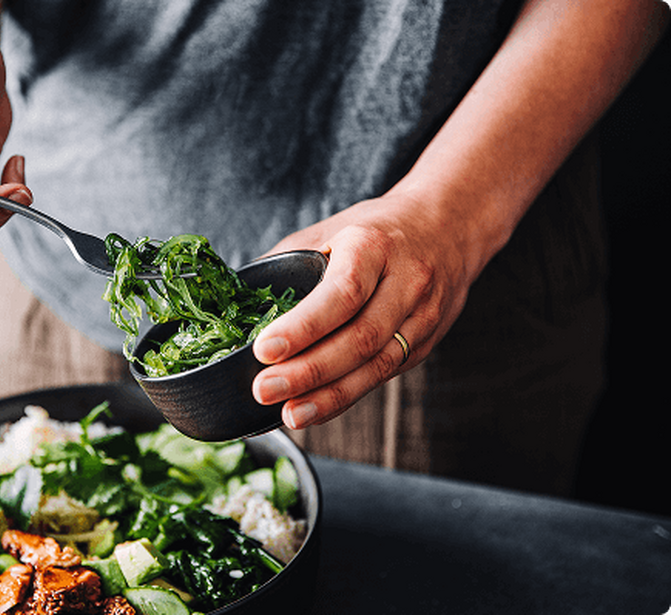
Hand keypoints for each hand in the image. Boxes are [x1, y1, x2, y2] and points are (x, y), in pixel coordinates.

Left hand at [251, 189, 475, 428]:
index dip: (303, 326)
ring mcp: (422, 316)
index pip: (342, 293)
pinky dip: (346, 396)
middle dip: (309, 371)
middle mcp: (406, 282)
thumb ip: (287, 262)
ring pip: (376, 366)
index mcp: (374, 246)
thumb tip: (239, 300)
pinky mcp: (424, 344)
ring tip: (289, 413)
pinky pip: (383, 376)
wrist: (449, 228)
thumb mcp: (330, 230)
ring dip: (329, 396)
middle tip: (265, 389)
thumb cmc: (376, 231)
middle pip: (359, 338)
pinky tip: (316, 408)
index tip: (264, 349)